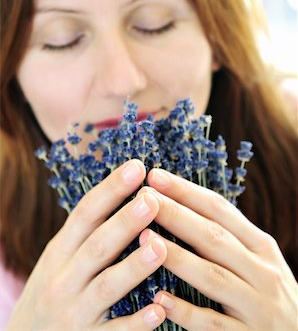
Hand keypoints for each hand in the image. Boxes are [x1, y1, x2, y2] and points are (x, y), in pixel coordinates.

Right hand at [7, 160, 166, 330]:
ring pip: (107, 287)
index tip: (137, 166)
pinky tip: (159, 309)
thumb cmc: (52, 289)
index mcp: (59, 251)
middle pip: (97, 246)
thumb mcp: (58, 257)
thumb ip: (85, 232)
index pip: (85, 213)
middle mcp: (64, 279)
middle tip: (152, 199)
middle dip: (125, 222)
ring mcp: (74, 312)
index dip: (112, 189)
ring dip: (134, 267)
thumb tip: (123, 193)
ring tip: (160, 247)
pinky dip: (137, 323)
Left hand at [139, 168, 297, 330]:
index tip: (156, 176)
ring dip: (176, 256)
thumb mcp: (258, 258)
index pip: (219, 210)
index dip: (186, 192)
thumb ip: (228, 236)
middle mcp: (261, 271)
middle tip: (144, 197)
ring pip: (212, 276)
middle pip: (213, 237)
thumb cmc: (268, 291)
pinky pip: (212, 324)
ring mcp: (256, 306)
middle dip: (176, 214)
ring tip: (144, 238)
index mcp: (260, 246)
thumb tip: (183, 206)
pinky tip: (160, 298)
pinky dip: (185, 311)